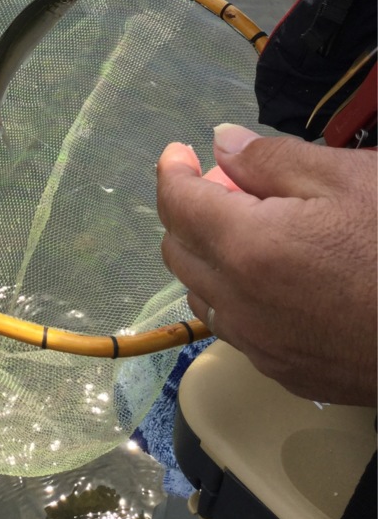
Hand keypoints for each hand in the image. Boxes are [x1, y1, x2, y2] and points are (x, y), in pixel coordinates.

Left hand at [158, 123, 376, 405]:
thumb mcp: (348, 179)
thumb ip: (271, 159)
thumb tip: (220, 144)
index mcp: (247, 248)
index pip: (177, 204)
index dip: (171, 170)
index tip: (179, 152)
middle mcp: (240, 304)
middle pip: (178, 250)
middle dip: (186, 211)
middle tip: (223, 186)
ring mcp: (262, 347)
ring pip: (201, 294)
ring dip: (206, 256)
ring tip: (245, 230)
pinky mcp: (288, 374)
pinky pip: (234, 328)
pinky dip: (233, 296)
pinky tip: (270, 279)